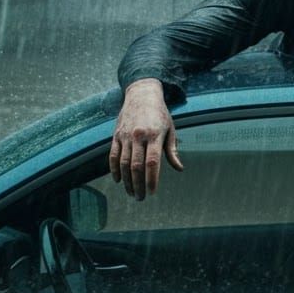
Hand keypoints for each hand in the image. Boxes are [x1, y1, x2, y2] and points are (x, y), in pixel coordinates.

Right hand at [109, 79, 183, 199]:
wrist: (142, 94)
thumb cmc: (160, 114)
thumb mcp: (170, 129)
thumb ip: (172, 150)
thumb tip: (179, 168)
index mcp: (155, 135)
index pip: (152, 162)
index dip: (152, 179)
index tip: (152, 192)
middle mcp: (139, 136)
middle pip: (136, 166)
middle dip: (139, 185)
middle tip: (141, 198)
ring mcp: (126, 136)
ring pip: (123, 163)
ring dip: (127, 181)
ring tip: (132, 192)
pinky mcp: (116, 135)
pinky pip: (113, 156)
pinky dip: (114, 170)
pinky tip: (119, 181)